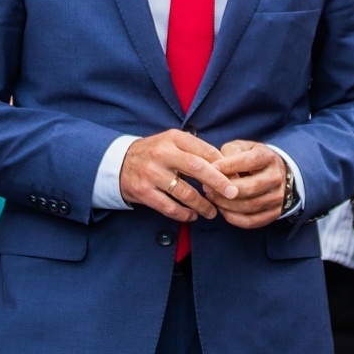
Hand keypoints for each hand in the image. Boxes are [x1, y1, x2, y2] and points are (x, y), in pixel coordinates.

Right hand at [119, 130, 236, 222]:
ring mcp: (151, 173)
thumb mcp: (173, 142)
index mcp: (173, 138)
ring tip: (213, 212)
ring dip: (203, 204)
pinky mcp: (143, 191)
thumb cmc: (155, 153)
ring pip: (185, 192)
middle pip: (197, 168)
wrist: (119, 163)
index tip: (235, 177)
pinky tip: (193, 216)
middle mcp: (162, 154)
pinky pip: (169, 207)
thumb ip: (196, 150)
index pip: (204, 150)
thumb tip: (226, 166)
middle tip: (233, 193)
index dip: (222, 165)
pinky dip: (184, 214)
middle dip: (218, 182)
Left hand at [206, 139, 287, 229]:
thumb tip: (215, 169)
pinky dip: (233, 218)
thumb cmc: (250, 158)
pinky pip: (251, 221)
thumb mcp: (240, 148)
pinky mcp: (274, 213)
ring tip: (212, 198)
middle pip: (249, 188)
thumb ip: (228, 154)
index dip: (229, 166)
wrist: (273, 172)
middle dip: (224, 190)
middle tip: (207, 188)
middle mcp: (276, 178)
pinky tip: (223, 210)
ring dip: (226, 205)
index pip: (250, 162)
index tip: (211, 168)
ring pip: (249, 206)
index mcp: (268, 157)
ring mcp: (277, 197)